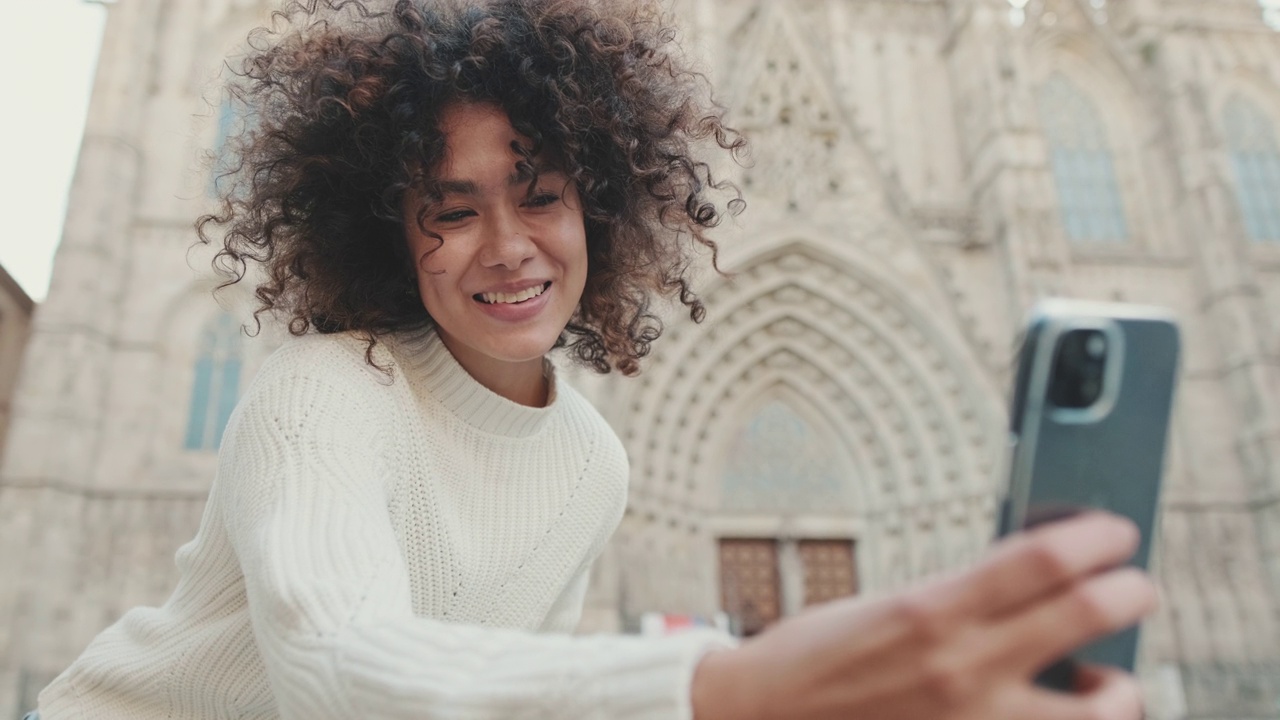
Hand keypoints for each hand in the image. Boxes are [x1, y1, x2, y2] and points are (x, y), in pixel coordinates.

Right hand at [691, 512, 1153, 719]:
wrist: (759, 719)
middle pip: (1086, 615)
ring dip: (1121, 690)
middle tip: (1135, 586)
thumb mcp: (884, 608)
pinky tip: (1063, 719)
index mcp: (933, 611)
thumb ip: (958, 600)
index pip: (1042, 559)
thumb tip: (1026, 586)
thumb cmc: (813, 662)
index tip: (1114, 533)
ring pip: (1101, 710)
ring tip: (1109, 682)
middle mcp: (962, 666)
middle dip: (1130, 592)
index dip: (1095, 538)